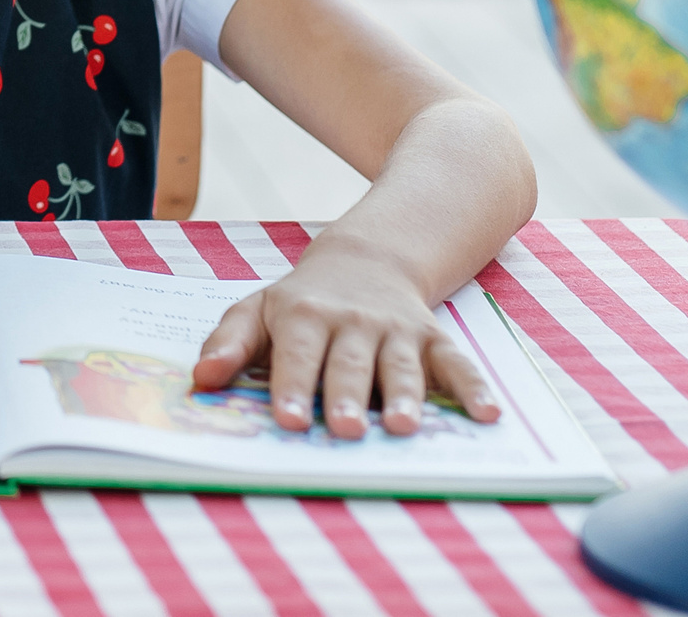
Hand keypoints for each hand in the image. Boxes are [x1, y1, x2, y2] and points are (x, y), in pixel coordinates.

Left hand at [190, 233, 500, 438]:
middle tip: (346, 429)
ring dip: (404, 394)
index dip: (292, 387)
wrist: (367, 259)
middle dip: (347, 395)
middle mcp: (351, 321)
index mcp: (303, 315)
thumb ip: (228, 342)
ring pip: (400, 364)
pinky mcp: (432, 337)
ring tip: (403, 425)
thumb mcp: (257, 308)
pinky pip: (455, 362)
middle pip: (348, 363)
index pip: (295, 354)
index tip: (289, 422)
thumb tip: (200, 380)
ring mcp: (395, 329)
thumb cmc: (302, 301)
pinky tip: (488, 415)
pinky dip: (473, 387)